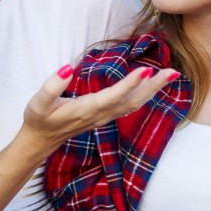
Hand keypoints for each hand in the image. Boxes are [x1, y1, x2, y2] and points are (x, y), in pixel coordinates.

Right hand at [20, 63, 176, 156]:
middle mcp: (99, 115)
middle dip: (152, 87)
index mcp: (85, 109)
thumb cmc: (39, 119)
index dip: (129, 84)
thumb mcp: (38, 102)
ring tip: (170, 76)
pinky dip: (144, 96)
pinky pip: (129, 106)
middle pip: (132, 101)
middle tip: (172, 72)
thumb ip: (52, 86)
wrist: (41, 141)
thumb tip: (66, 69)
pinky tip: (153, 87)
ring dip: (153, 90)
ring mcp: (104, 117)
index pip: (112, 96)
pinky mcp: (105, 116)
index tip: (145, 70)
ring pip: (134, 104)